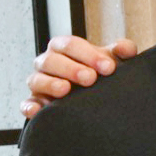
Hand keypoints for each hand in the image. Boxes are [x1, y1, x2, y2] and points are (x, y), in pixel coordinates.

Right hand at [23, 35, 139, 117]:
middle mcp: (48, 63)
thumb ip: (121, 51)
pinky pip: (27, 103)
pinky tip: (38, 111)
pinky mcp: (35, 102)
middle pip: (51, 60)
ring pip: (36, 79)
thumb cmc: (100, 72)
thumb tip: (128, 49)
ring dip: (50, 84)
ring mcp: (40, 82)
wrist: (95, 95)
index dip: (88, 54)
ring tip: (65, 90)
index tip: (108, 68)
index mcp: (64, 48)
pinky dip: (30, 106)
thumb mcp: (111, 60)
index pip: (70, 45)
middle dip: (71, 68)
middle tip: (90, 79)